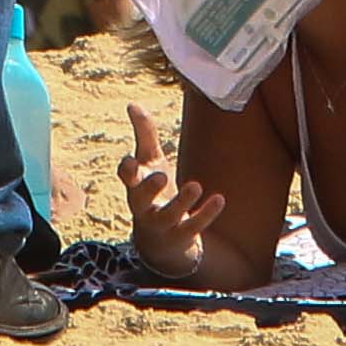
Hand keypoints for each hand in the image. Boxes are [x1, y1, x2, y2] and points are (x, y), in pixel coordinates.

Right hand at [118, 107, 221, 277]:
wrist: (160, 242)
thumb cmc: (153, 192)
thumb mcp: (149, 163)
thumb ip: (144, 135)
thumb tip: (132, 103)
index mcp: (135, 186)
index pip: (125, 178)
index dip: (126, 170)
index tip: (131, 161)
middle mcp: (144, 207)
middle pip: (139, 199)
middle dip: (149, 188)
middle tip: (162, 175)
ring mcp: (162, 225)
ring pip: (168, 216)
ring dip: (182, 202)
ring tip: (196, 186)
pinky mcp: (181, 236)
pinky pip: (193, 227)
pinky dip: (206, 214)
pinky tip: (220, 199)